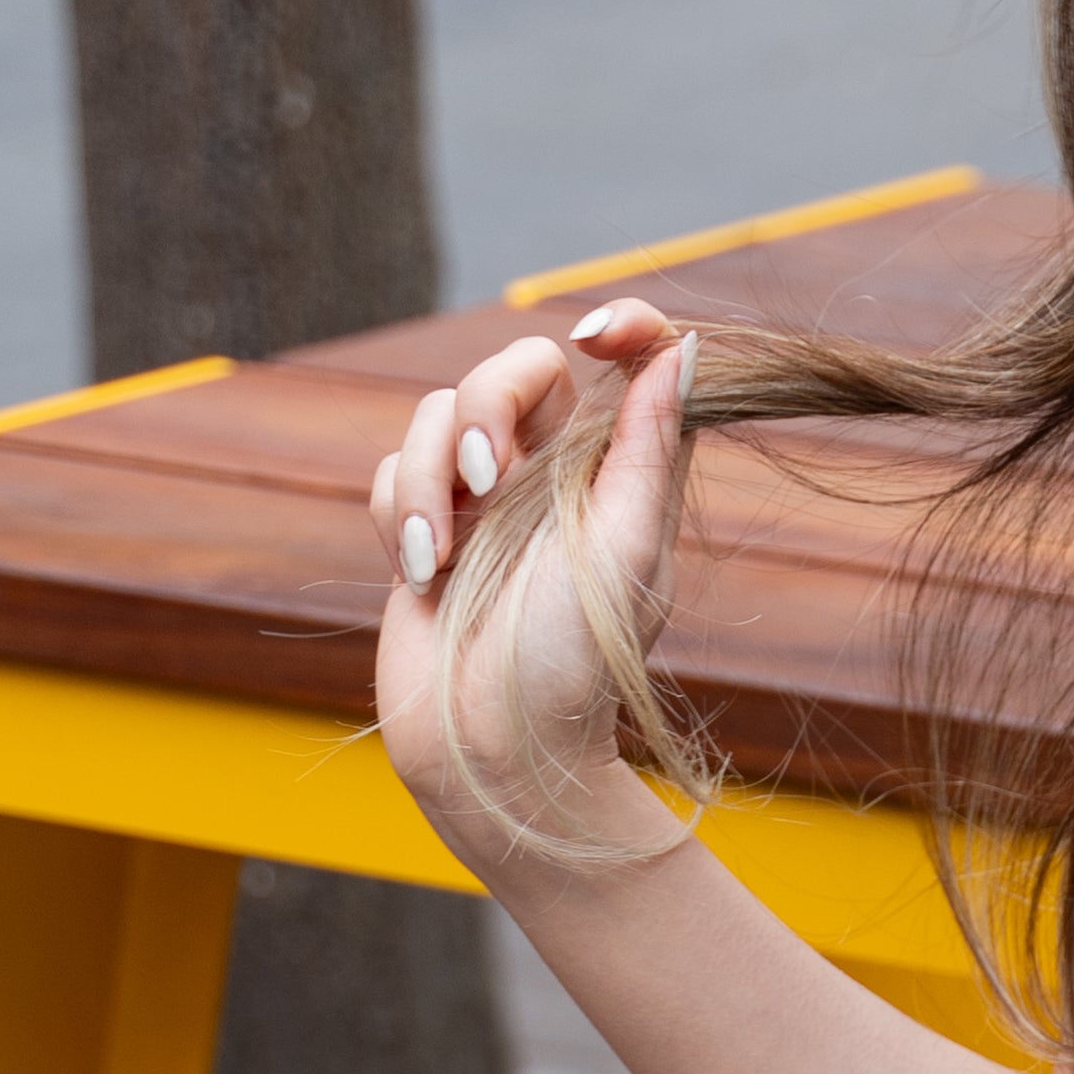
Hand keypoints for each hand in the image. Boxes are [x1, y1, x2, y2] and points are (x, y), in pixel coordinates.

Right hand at [369, 300, 697, 876]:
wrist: (492, 747)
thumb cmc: (574, 661)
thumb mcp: (626, 549)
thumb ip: (649, 446)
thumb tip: (683, 347)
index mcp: (619, 473)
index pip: (628, 365)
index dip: (623, 327)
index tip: (598, 335)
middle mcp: (552, 476)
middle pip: (515, 368)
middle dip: (486, 403)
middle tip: (486, 476)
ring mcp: (483, 501)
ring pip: (436, 414)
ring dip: (426, 476)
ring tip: (440, 556)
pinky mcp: (423, 530)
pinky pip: (390, 471)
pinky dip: (398, 513)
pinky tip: (422, 576)